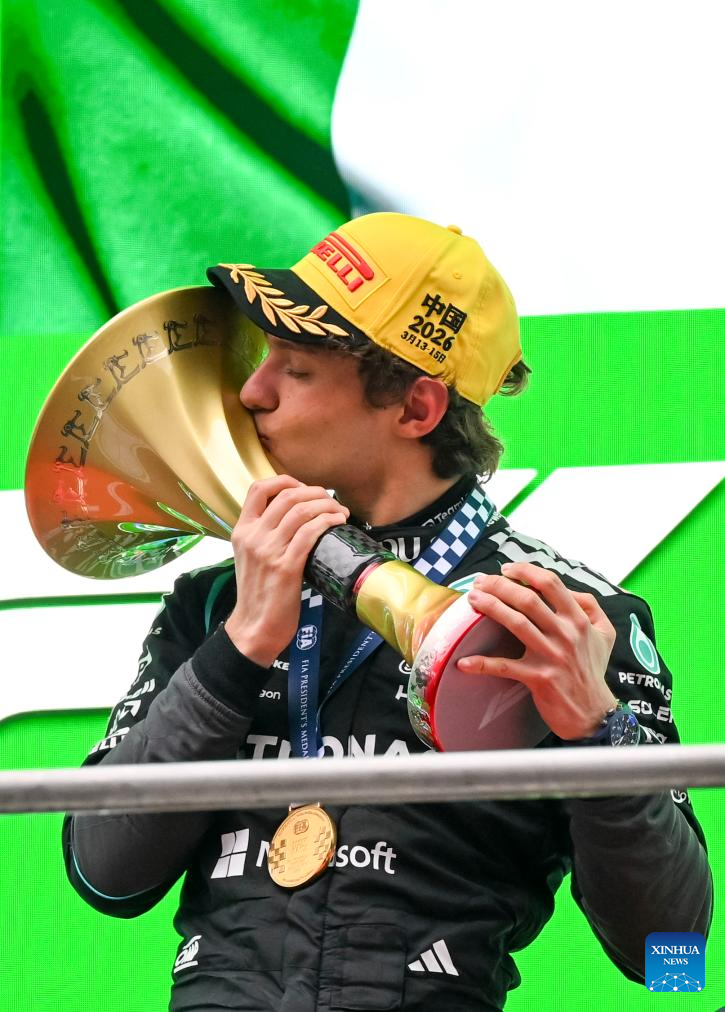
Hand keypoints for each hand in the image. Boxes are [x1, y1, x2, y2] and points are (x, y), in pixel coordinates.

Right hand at [224, 476, 348, 666]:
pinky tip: (338, 522)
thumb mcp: (251, 557)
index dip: (285, 480)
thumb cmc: (258, 593)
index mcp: (241, 530)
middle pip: (287, 496)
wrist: (254, 627)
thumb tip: (294, 517)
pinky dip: (328, 522)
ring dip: (327, 505)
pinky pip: (310, 533)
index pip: (258, 489)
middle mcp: (253, 536)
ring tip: (340, 511)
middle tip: (331, 500)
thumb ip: (264, 535)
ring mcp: (268, 550)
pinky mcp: (286, 566)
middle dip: (315, 492)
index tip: (304, 487)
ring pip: (301, 511)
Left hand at [457, 562, 617, 739]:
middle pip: (528, 599)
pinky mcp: (539, 678)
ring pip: (516, 623)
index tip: (506, 569)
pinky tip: (464, 662)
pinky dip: (482, 664)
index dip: (525, 571)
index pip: (551, 583)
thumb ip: (590, 606)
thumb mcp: (605, 633)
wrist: (594, 714)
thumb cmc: (593, 670)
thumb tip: (568, 589)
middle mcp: (566, 634)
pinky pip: (505, 667)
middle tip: (480, 582)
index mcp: (579, 619)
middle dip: (500, 585)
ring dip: (491, 608)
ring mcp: (552, 656)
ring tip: (472, 600)